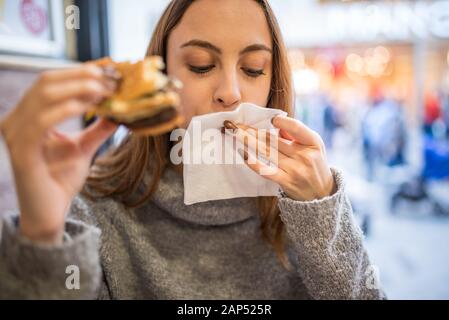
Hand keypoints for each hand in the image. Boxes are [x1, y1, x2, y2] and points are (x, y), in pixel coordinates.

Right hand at [0, 65, 117, 243]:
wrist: (49, 213)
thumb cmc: (61, 180)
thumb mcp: (84, 148)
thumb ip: (97, 128)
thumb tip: (118, 111)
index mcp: (28, 116)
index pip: (51, 82)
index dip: (79, 71)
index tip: (109, 68)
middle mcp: (16, 120)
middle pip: (47, 81)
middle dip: (82, 75)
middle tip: (112, 78)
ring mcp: (15, 133)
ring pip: (44, 94)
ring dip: (80, 88)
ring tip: (106, 90)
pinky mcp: (21, 149)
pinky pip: (43, 118)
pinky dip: (69, 107)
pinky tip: (91, 105)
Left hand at [223, 116, 335, 200]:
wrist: (321, 195)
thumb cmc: (314, 166)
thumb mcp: (313, 147)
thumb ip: (295, 134)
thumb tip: (275, 123)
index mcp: (313, 142)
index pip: (296, 127)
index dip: (282, 121)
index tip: (270, 119)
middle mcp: (304, 155)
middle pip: (274, 139)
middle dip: (252, 130)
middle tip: (234, 122)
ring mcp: (295, 170)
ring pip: (267, 152)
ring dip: (247, 140)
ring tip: (233, 132)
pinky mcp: (286, 182)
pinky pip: (266, 170)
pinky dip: (253, 162)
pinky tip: (243, 153)